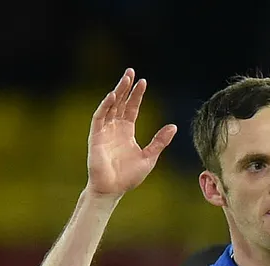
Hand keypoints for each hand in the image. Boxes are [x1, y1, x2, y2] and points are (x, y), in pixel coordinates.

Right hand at [86, 68, 177, 197]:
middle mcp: (115, 128)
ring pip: (110, 106)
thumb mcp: (149, 157)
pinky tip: (112, 96)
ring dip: (117, 92)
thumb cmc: (129, 177)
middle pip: (121, 103)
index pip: (132, 108)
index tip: (143, 81)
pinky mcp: (95, 137)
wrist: (113, 190)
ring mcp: (105, 131)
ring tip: (124, 79)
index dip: (137, 95)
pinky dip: (105, 106)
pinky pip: (99, 118)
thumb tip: (173, 126)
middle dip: (126, 87)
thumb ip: (160, 141)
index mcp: (127, 132)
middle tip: (131, 71)